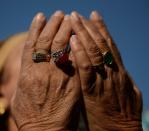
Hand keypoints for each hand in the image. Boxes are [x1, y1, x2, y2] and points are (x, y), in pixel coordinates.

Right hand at [11, 11, 80, 130]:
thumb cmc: (30, 116)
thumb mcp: (18, 97)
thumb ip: (22, 79)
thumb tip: (25, 66)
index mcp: (27, 74)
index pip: (31, 44)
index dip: (35, 28)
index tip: (40, 16)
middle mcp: (41, 71)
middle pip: (47, 41)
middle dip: (53, 25)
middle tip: (59, 14)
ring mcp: (58, 76)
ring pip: (61, 47)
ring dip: (65, 30)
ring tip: (69, 18)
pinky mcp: (72, 83)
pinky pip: (74, 61)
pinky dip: (76, 48)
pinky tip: (79, 37)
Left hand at [70, 11, 142, 129]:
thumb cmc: (120, 115)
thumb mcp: (124, 92)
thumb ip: (118, 78)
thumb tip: (117, 68)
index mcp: (119, 71)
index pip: (109, 44)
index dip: (101, 29)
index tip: (93, 15)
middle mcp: (113, 72)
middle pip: (101, 43)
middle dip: (89, 26)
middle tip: (77, 14)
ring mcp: (104, 80)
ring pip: (94, 51)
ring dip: (83, 33)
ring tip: (73, 19)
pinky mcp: (93, 91)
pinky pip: (86, 68)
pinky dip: (80, 53)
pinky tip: (72, 41)